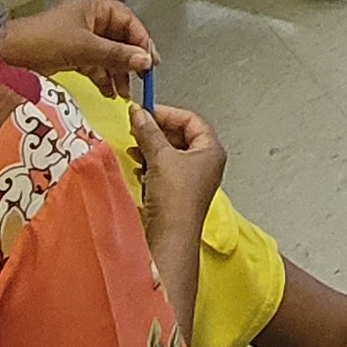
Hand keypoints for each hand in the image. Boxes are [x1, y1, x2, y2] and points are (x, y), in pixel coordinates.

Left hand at [2, 0, 154, 88]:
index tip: (151, 63)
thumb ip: (117, 55)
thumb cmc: (42, 40)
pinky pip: (97, 65)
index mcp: (97, 7)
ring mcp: (84, 37)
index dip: (142, 42)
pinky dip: (104, 78)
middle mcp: (92, 19)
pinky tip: (110, 92)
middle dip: (131, 61)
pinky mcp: (75, 54)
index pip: (130, 22)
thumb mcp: (84, 47)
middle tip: (141, 78)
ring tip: (125, 92)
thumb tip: (144, 60)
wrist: (9, 55)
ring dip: (118, 73)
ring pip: (110, 55)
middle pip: (121, 40)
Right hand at [132, 100, 228, 237]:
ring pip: (170, 153)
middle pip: (180, 136)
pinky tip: (139, 167)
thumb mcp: (160, 156)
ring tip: (136, 148)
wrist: (170, 235)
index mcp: (211, 150)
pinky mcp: (177, 193)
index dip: (168, 113)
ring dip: (151, 148)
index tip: (146, 112)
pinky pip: (163, 170)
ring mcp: (192, 179)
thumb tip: (139, 114)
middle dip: (156, 131)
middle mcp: (205, 164)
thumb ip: (149, 131)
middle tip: (138, 127)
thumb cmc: (177, 199)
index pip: (191, 120)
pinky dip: (150, 165)